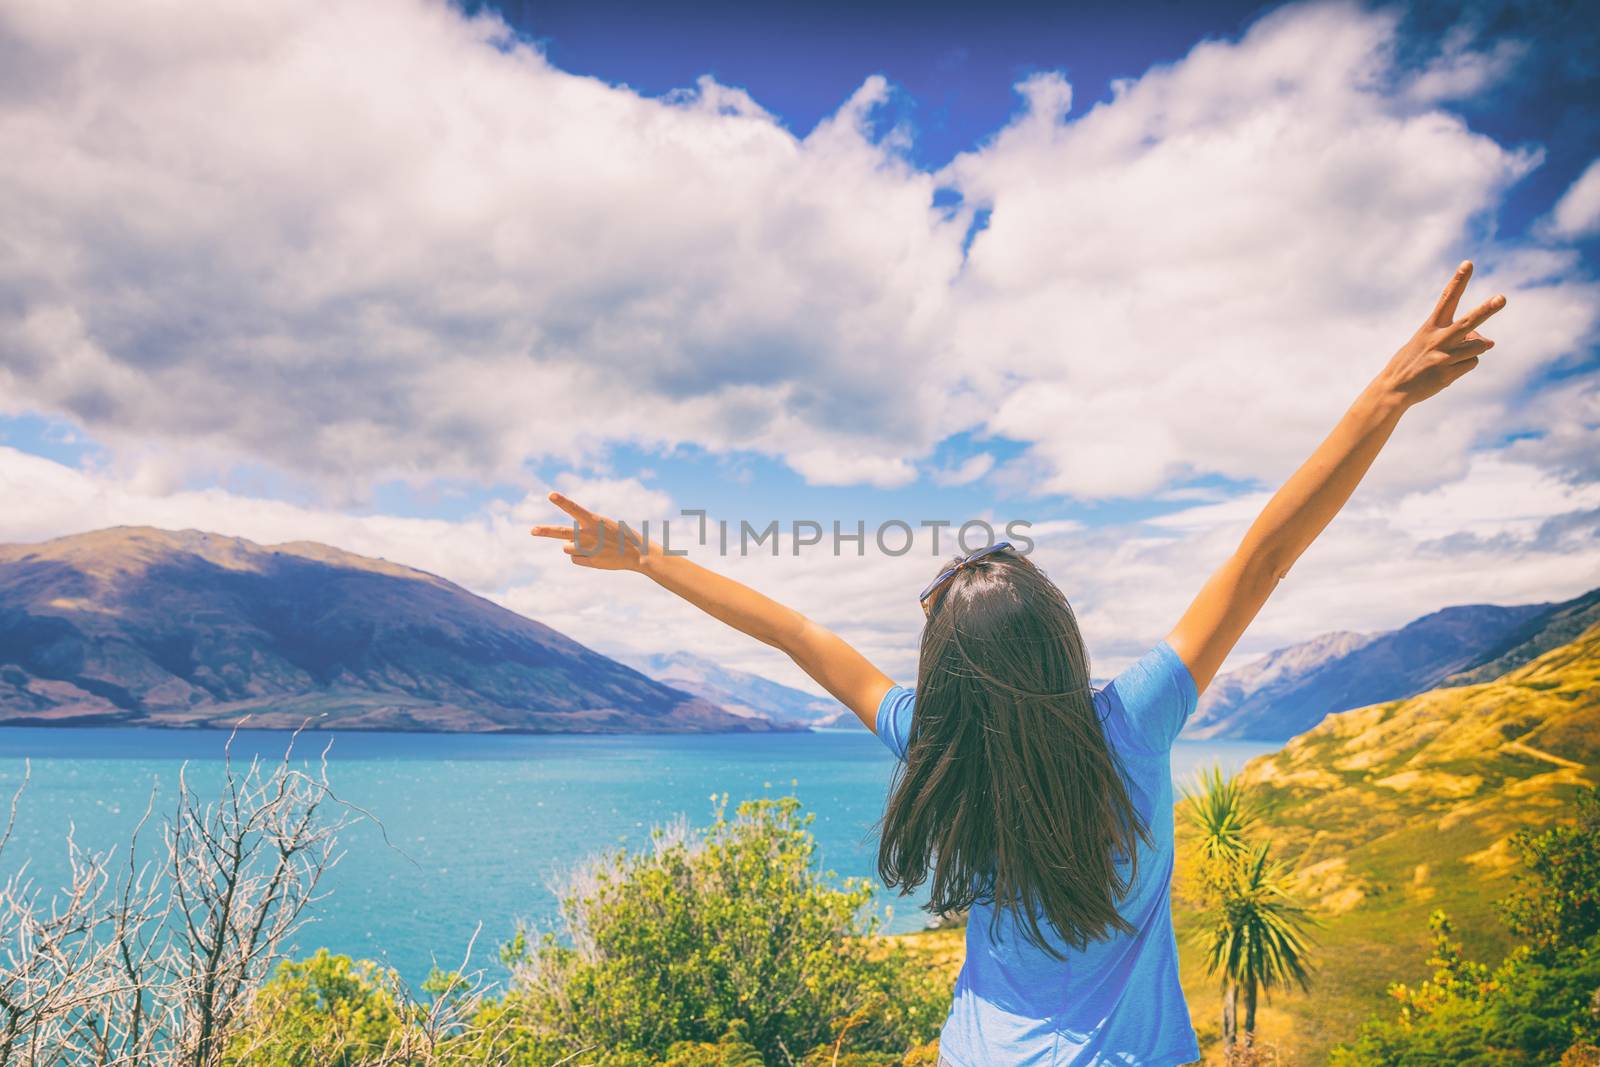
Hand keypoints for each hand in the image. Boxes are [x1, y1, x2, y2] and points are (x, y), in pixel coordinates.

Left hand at [530, 491, 653, 571]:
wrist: (636, 553)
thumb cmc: (619, 536)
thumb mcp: (602, 526)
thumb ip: (584, 530)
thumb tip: (566, 544)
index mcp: (593, 521)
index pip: (574, 508)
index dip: (562, 501)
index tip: (550, 495)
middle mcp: (588, 534)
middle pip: (561, 532)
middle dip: (545, 531)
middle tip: (532, 530)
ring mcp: (588, 549)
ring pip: (567, 547)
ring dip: (574, 547)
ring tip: (591, 546)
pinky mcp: (589, 561)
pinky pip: (574, 558)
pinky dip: (581, 557)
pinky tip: (595, 556)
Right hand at [1373, 260, 1504, 408]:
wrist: (1394, 388)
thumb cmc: (1413, 361)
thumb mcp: (1429, 343)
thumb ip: (1459, 338)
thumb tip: (1490, 343)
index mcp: (1430, 327)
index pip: (1446, 299)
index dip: (1458, 281)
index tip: (1468, 264)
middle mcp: (1437, 340)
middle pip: (1468, 322)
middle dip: (1486, 310)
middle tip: (1502, 298)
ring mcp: (1443, 357)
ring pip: (1478, 346)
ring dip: (1473, 349)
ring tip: (1451, 357)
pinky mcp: (1447, 374)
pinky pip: (1472, 363)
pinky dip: (1465, 365)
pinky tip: (1448, 370)